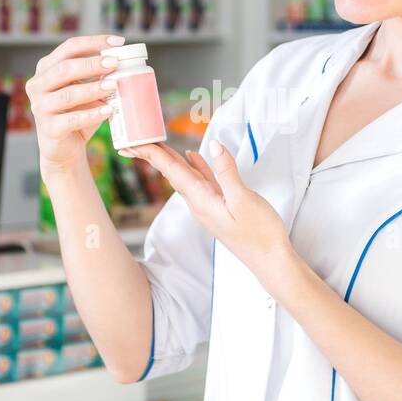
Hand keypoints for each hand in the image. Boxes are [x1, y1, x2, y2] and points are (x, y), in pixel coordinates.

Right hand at [24, 34, 124, 177]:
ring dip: (92, 89)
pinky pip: (72, 120)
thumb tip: (124, 61)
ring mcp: (41, 107)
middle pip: (65, 68)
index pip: (69, 48)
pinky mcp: (49, 129)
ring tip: (113, 86)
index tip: (118, 42)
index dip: (93, 42)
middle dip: (92, 64)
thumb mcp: (85, 90)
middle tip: (115, 63)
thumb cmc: (76, 113)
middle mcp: (38, 85)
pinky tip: (108, 110)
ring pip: (68, 94)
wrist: (64, 148)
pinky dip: (92, 115)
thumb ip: (97, 75)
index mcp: (46, 68)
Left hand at [126, 138, 296, 283]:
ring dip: (171, 160)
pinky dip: (195, 167)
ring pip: (185, 176)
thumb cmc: (259, 234)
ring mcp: (208, 206)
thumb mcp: (243, 200)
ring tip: (157, 145)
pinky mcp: (219, 207)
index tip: (132, 143)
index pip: (171, 171)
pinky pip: (201, 182)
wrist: (270, 260)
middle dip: (154, 156)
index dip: (152, 155)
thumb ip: (226, 172)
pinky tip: (193, 158)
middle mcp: (199, 203)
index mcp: (202, 200)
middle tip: (135, 140)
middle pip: (172, 173)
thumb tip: (213, 145)